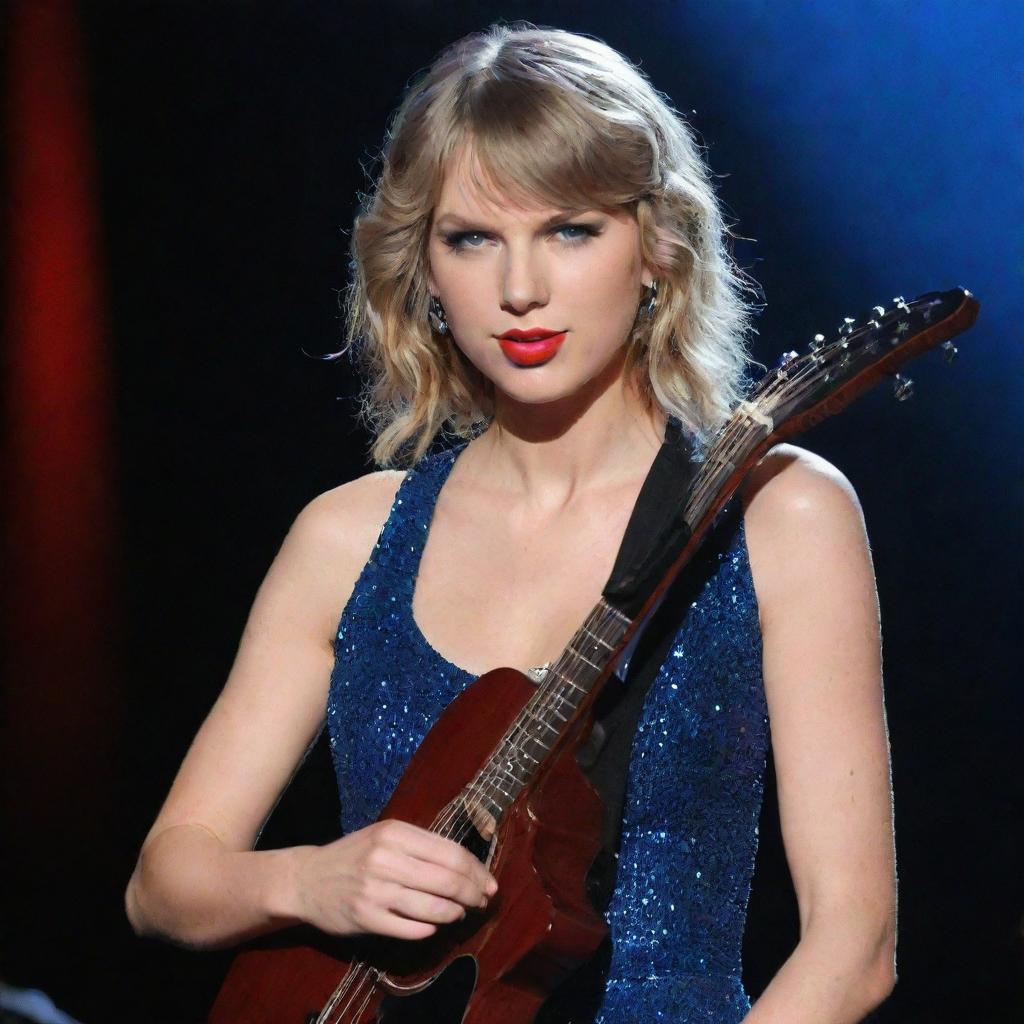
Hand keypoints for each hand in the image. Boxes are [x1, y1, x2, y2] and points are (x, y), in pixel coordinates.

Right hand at [290, 819, 498, 940]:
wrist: (307, 879)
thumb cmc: (355, 855)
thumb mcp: (385, 836)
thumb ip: (422, 846)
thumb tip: (468, 866)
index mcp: (395, 833)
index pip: (451, 853)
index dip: (476, 871)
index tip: (489, 882)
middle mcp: (386, 859)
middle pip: (447, 881)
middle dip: (473, 893)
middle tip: (482, 901)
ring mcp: (375, 890)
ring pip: (434, 908)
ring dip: (455, 913)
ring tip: (460, 913)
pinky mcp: (367, 918)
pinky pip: (411, 929)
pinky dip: (429, 929)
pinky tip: (434, 925)